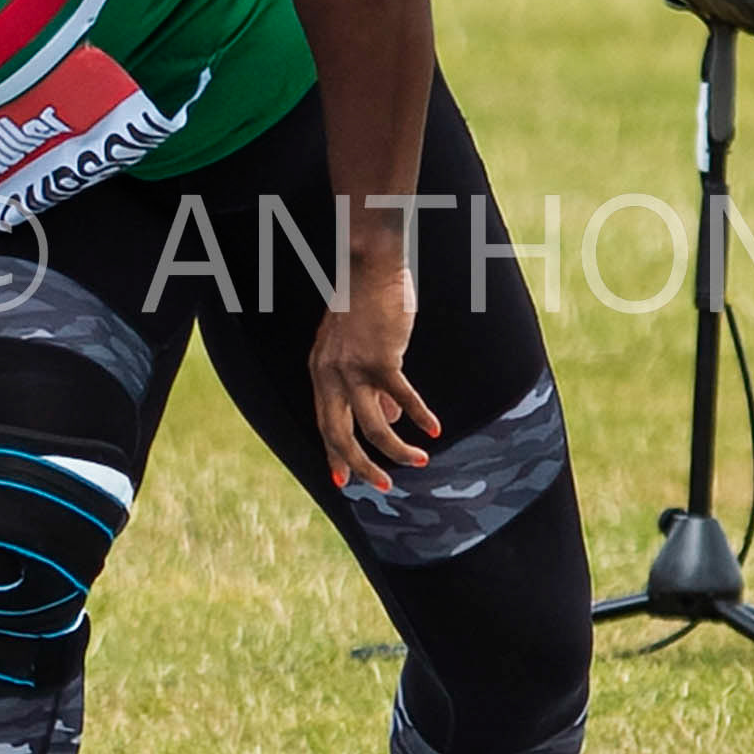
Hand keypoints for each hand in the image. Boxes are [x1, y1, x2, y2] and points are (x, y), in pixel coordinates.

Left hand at [308, 261, 440, 492]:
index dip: (333, 454)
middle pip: (340, 434)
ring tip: (419, 461)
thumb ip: (367, 384)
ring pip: (373, 426)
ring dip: (396, 450)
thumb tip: (389, 416)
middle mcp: (330, 374)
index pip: (324, 423)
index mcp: (319, 372)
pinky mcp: (381, 358)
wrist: (370, 266)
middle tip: (382, 486)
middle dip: (361, 466)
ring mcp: (353, 367)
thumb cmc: (368, 304)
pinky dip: (420, 416)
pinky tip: (434, 429)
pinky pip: (403, 398)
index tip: (342, 480)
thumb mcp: (358, 347)